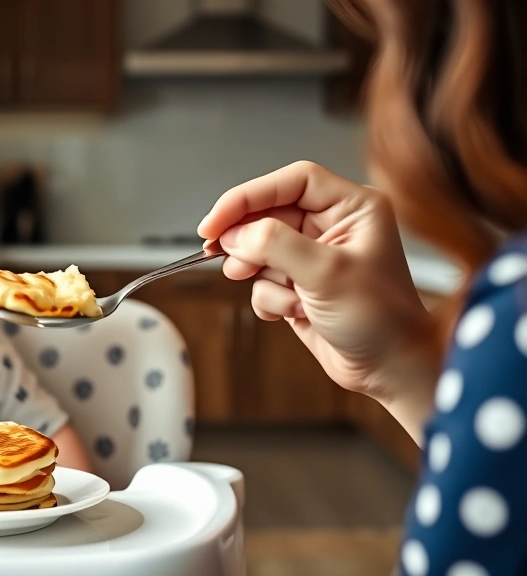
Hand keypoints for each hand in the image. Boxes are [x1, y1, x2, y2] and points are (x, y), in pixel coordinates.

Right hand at [197, 162, 438, 415]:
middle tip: (230, 259)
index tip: (217, 220)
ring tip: (284, 295)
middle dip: (249, 242)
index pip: (291, 182)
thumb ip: (275, 244)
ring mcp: (313, 255)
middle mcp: (333, 225)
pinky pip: (263, 280)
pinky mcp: (298, 283)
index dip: (249, 196)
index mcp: (353, 207)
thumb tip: (234, 233)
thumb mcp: (326, 273)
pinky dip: (269, 298)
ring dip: (263, 276)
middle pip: (268, 214)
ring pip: (259, 249)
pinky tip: (293, 312)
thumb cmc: (381, 319)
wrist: (388, 369)